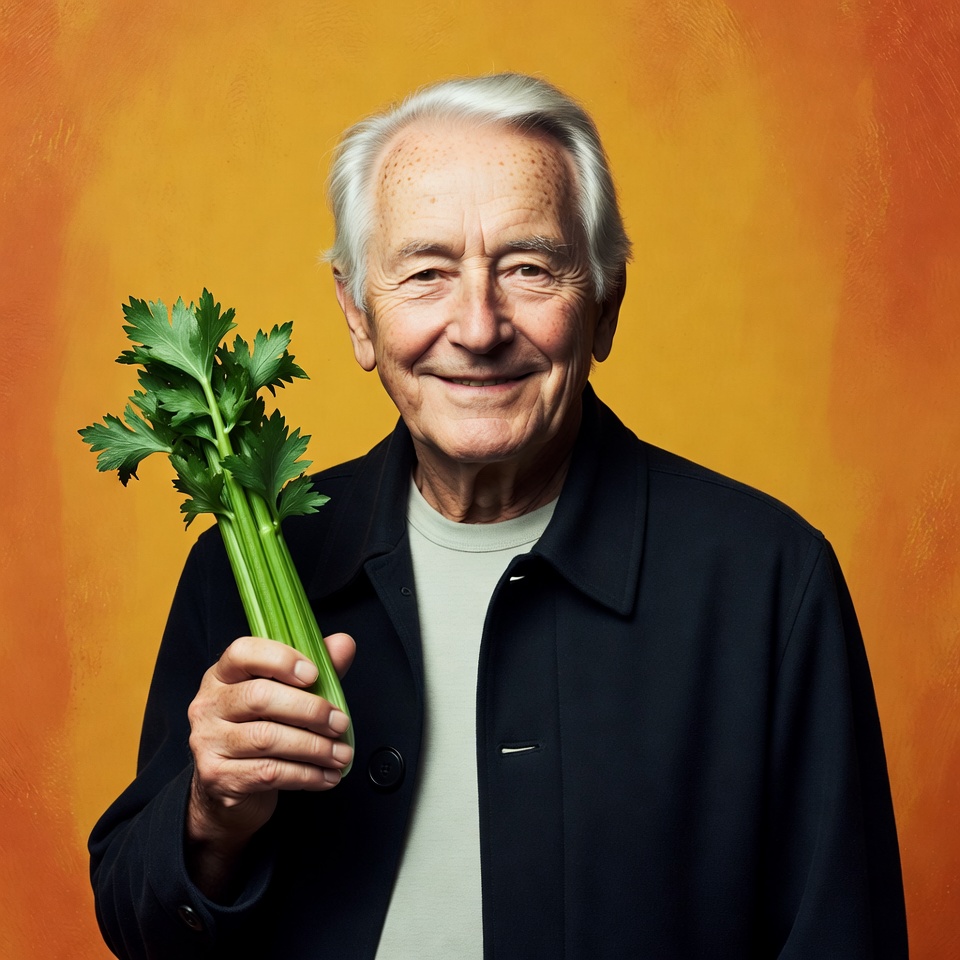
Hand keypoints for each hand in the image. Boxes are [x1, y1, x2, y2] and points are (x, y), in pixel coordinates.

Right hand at [184, 634, 354, 895]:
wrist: (226, 788)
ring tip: (341, 755)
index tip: (314, 674)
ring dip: (314, 748)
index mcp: (223, 675)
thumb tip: (344, 643)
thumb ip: (314, 669)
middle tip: (341, 724)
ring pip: (266, 739)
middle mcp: (208, 705)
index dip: (280, 659)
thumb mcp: (286, 694)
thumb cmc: (261, 729)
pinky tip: (327, 776)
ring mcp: (208, 742)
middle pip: (260, 697)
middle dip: (310, 710)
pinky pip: (268, 773)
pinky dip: (305, 775)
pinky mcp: (217, 777)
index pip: (242, 653)